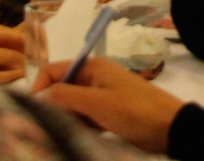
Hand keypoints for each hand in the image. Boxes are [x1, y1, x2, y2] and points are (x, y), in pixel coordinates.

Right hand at [32, 57, 183, 153]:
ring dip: (67, 118)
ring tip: (67, 132)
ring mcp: (102, 95)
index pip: (52, 70)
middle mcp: (94, 77)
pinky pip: (85, 117)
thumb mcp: (96, 103)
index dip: (39, 88)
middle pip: (61, 88)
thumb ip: (64, 96)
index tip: (34, 111)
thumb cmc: (133, 110)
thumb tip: (37, 97)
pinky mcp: (108, 112)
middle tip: (49, 127)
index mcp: (91, 67)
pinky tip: (82, 135)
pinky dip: (80, 125)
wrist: (169, 127)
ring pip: (72, 105)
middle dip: (53, 106)